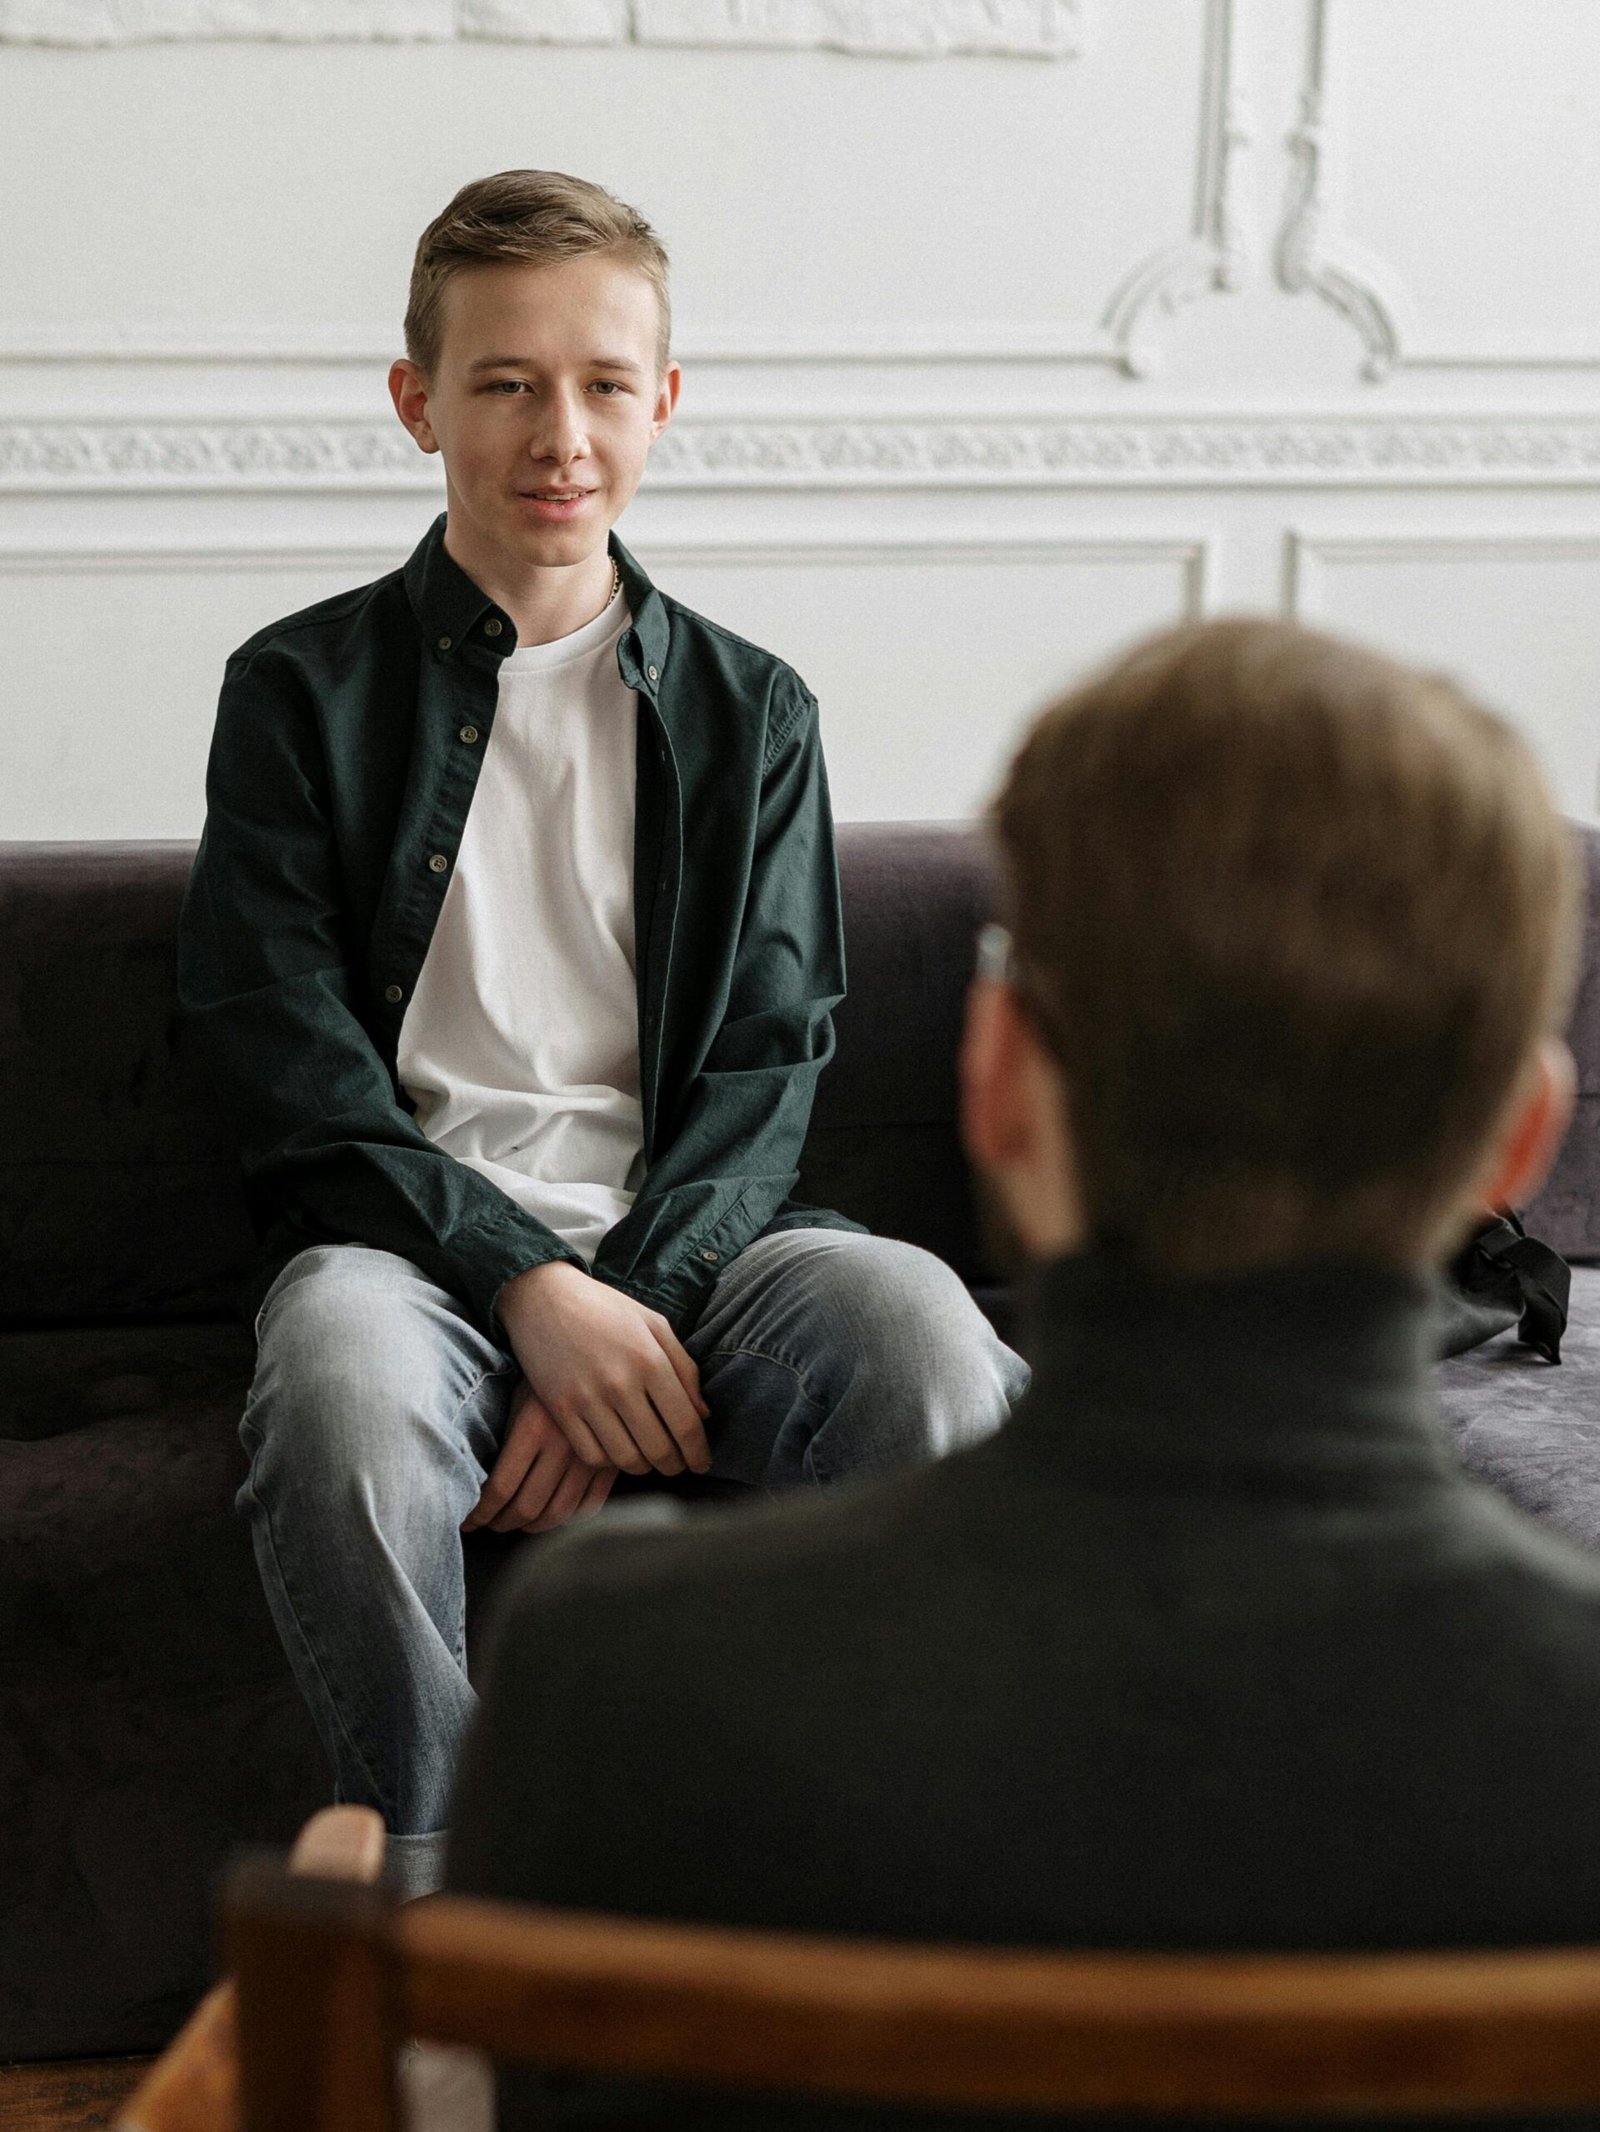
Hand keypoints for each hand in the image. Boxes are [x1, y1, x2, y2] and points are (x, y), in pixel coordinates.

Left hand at [463, 1377, 618, 1534]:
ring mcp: (592, 1455)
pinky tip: (550, 1514)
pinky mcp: (613, 1461)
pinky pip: (589, 1505)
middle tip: (489, 1523)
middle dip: (501, 1522)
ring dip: (532, 1526)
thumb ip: (503, 1444)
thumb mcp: (516, 1401)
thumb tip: (482, 1491)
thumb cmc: (541, 1376)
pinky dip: (567, 1518)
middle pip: (527, 1507)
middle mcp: (563, 1445)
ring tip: (516, 1522)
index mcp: (532, 1427)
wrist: (592, 1350)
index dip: (480, 1513)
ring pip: (558, 1513)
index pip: (500, 1489)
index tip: (469, 1521)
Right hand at [496, 1260, 712, 1477]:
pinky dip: (609, 1462)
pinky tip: (617, 1451)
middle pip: (658, 1449)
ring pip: (626, 1459)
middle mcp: (621, 1383)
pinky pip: (592, 1456)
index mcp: (650, 1360)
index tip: (702, 1463)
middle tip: (678, 1466)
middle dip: (675, 1465)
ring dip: (644, 1467)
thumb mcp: (654, 1324)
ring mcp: (587, 1399)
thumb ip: (685, 1368)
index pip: (685, 1424)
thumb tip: (704, 1414)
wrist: (543, 1297)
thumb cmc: (605, 1308)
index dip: (699, 1452)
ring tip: (649, 1460)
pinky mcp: (560, 1409)